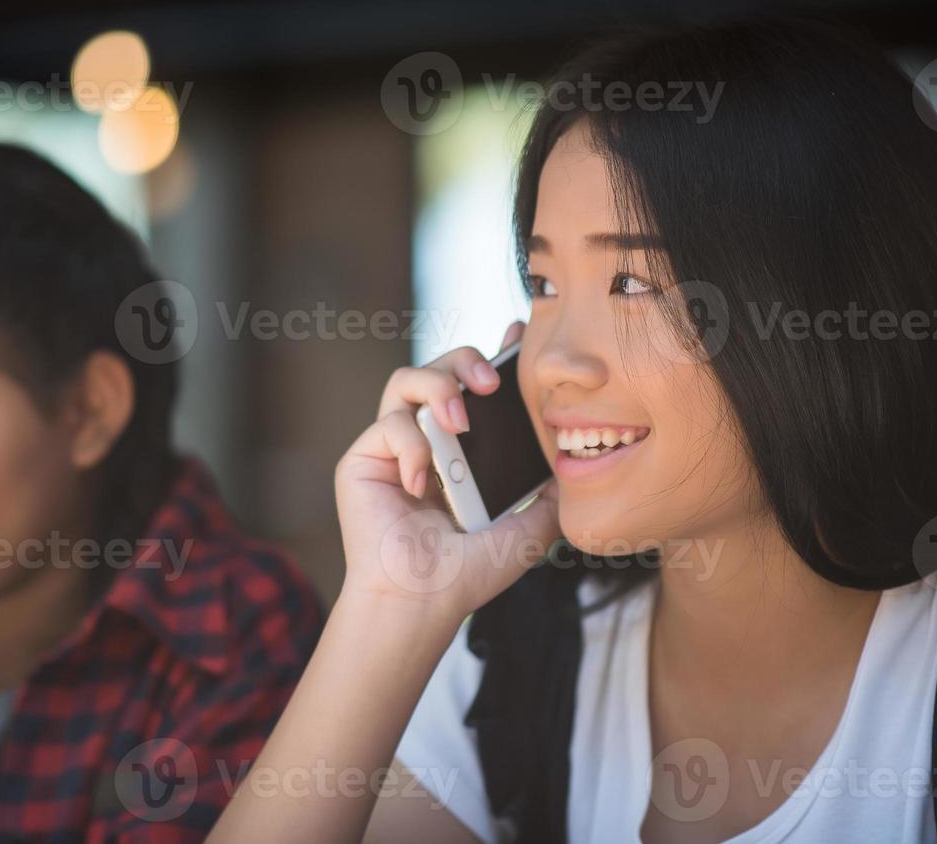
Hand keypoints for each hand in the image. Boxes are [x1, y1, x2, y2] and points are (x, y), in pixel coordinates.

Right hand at [333, 321, 560, 625]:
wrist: (423, 603)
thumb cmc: (467, 574)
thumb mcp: (527, 530)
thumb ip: (549, 497)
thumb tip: (574, 467)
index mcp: (460, 452)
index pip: (472, 388)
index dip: (491, 354)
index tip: (518, 334)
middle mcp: (425, 442)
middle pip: (437, 368)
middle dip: (464, 360)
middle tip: (490, 383)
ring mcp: (392, 448)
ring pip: (405, 380)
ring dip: (437, 388)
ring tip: (459, 422)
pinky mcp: (362, 460)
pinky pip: (387, 424)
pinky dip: (412, 447)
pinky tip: (422, 484)